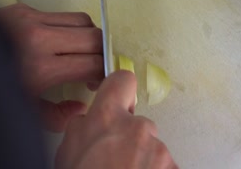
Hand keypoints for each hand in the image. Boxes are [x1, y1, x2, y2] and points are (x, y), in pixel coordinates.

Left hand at [0, 4, 103, 131]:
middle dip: (101, 51)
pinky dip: (67, 27)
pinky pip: (60, 14)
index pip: (93, 62)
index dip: (104, 72)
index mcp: (41, 67)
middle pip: (94, 36)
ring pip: (82, 19)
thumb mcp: (22, 110)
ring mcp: (32, 19)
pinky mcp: (24, 8)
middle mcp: (40, 38)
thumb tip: (79, 107)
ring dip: (88, 35)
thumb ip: (57, 115)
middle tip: (94, 64)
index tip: (99, 79)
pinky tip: (57, 41)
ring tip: (79, 50)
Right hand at [56, 71, 177, 168]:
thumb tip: (92, 119)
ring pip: (152, 147)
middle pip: (138, 123)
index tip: (120, 96)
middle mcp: (138, 128)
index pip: (122, 80)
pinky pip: (164, 165)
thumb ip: (83, 127)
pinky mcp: (174, 168)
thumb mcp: (67, 153)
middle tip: (115, 162)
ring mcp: (159, 151)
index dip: (119, 89)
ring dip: (142, 160)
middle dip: (129, 138)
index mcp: (106, 118)